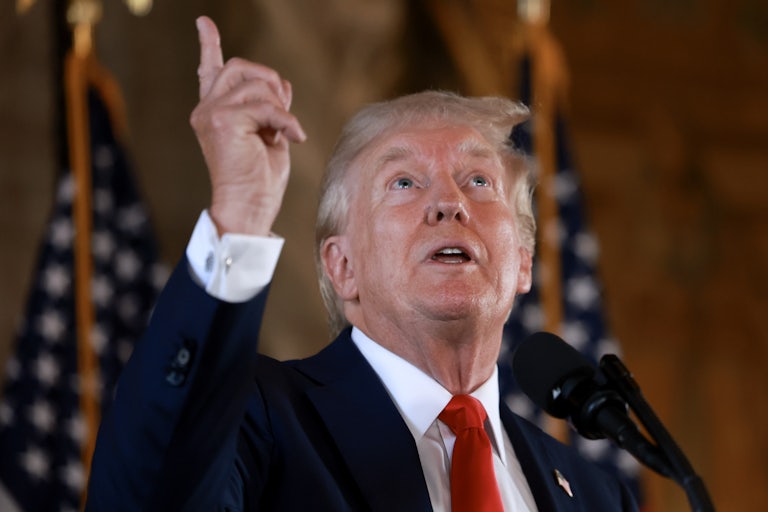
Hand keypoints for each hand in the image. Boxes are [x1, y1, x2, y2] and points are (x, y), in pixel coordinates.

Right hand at [190, 16, 306, 235]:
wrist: (249, 208)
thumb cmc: (260, 180)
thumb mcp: (270, 135)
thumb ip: (269, 108)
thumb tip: (281, 84)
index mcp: (215, 113)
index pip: (209, 70)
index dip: (209, 45)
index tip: (204, 22)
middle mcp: (206, 110)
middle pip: (242, 67)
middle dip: (271, 82)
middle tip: (283, 112)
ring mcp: (211, 113)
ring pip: (257, 85)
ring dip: (281, 107)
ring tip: (285, 132)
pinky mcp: (223, 121)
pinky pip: (267, 105)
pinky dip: (286, 120)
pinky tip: (293, 137)